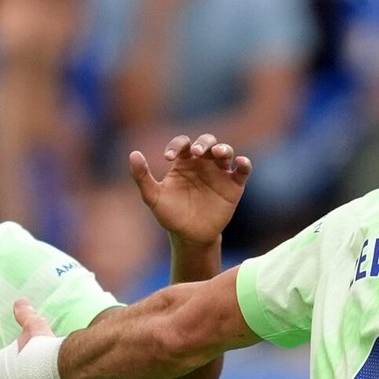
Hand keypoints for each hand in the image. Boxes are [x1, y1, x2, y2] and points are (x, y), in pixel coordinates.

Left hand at [130, 133, 251, 246]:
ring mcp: (220, 173)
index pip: (182, 144)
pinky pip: (243, 170)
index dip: (177, 145)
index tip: (168, 158)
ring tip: (218, 153)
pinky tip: (241, 162)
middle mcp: (203, 163)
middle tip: (196, 152)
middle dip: (203, 143)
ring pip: (226, 152)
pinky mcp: (234, 185)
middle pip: (207, 141)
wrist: (189, 236)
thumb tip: (133, 153)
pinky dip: (244, 164)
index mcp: (184, 162)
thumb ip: (142, 177)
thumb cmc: (170, 215)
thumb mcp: (153, 197)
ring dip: (223, 149)